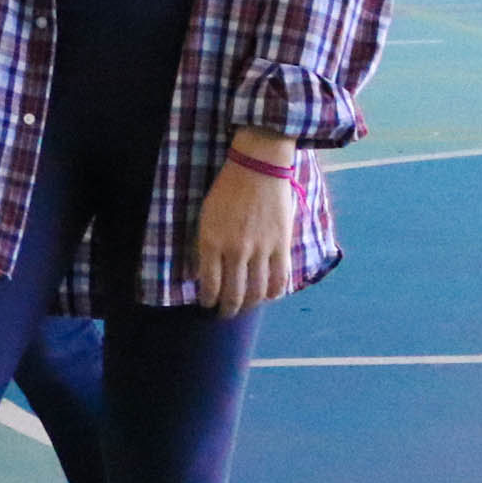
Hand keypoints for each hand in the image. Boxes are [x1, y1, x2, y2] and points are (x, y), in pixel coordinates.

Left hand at [197, 143, 298, 315]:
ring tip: (246, 308)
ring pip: (257, 291)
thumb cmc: (227, 190)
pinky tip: (269, 297)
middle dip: (228, 309)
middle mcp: (235, 250)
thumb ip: (205, 245)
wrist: (257, 168)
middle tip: (225, 314)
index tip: (207, 304)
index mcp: (211, 241)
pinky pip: (281, 279)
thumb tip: (200, 273)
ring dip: (250, 305)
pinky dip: (275, 293)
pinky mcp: (281, 245)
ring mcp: (260, 249)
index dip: (208, 300)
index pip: (209, 284)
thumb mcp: (205, 217)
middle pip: (233, 293)